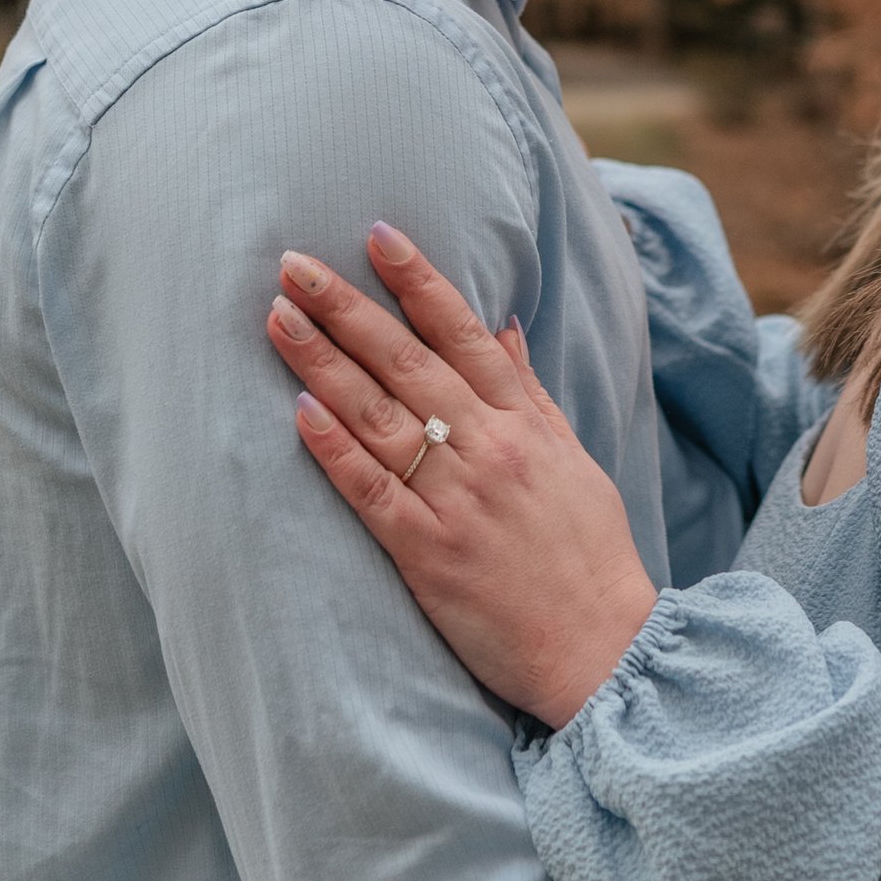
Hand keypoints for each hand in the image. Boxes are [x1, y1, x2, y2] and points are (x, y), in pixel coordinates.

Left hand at [269, 227, 660, 727]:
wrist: (601, 645)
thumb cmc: (588, 553)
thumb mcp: (573, 458)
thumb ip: (529, 390)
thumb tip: (502, 325)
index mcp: (523, 425)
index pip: (463, 335)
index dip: (419, 281)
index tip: (377, 234)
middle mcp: (488, 451)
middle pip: (406, 363)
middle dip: (347, 308)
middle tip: (294, 264)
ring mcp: (456, 501)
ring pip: (378, 416)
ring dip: (324, 363)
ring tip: (279, 319)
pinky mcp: (427, 553)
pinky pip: (372, 491)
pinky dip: (335, 449)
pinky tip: (299, 410)